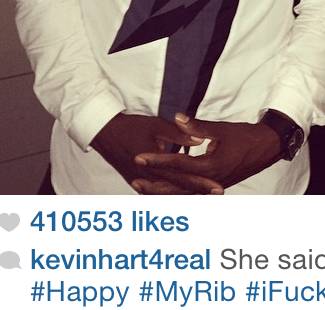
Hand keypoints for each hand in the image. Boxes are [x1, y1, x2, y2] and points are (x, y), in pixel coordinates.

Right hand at [90, 112, 221, 193]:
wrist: (105, 133)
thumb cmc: (131, 127)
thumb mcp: (156, 126)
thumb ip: (179, 134)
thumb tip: (200, 139)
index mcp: (153, 166)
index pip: (182, 178)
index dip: (202, 184)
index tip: (218, 188)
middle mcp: (147, 180)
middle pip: (178, 191)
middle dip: (199, 194)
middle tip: (220, 195)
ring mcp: (141, 184)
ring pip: (168, 196)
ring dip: (188, 197)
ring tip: (208, 198)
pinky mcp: (137, 183)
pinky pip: (158, 194)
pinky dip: (172, 196)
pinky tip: (186, 197)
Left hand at [131, 113, 281, 194]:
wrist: (266, 148)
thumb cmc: (245, 137)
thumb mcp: (221, 129)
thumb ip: (197, 126)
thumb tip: (178, 117)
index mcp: (211, 167)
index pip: (177, 165)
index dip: (157, 160)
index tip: (138, 156)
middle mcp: (210, 182)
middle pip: (176, 188)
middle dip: (154, 184)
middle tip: (134, 179)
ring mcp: (212, 188)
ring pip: (182, 195)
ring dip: (163, 193)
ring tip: (143, 188)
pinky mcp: (214, 187)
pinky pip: (191, 195)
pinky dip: (176, 194)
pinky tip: (164, 190)